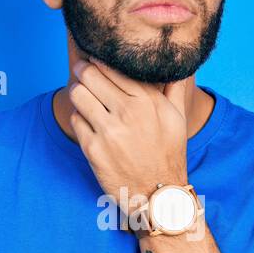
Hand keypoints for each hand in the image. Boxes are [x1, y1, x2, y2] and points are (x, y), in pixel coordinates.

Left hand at [66, 56, 190, 205]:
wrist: (157, 194)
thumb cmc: (168, 155)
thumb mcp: (178, 119)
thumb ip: (174, 88)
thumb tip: (177, 64)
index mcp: (148, 102)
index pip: (114, 67)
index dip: (101, 59)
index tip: (96, 58)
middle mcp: (127, 113)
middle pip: (91, 75)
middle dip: (84, 70)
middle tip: (82, 69)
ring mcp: (108, 131)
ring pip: (78, 94)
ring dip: (78, 91)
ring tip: (82, 92)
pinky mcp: (92, 149)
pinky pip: (75, 119)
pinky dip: (79, 117)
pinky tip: (88, 120)